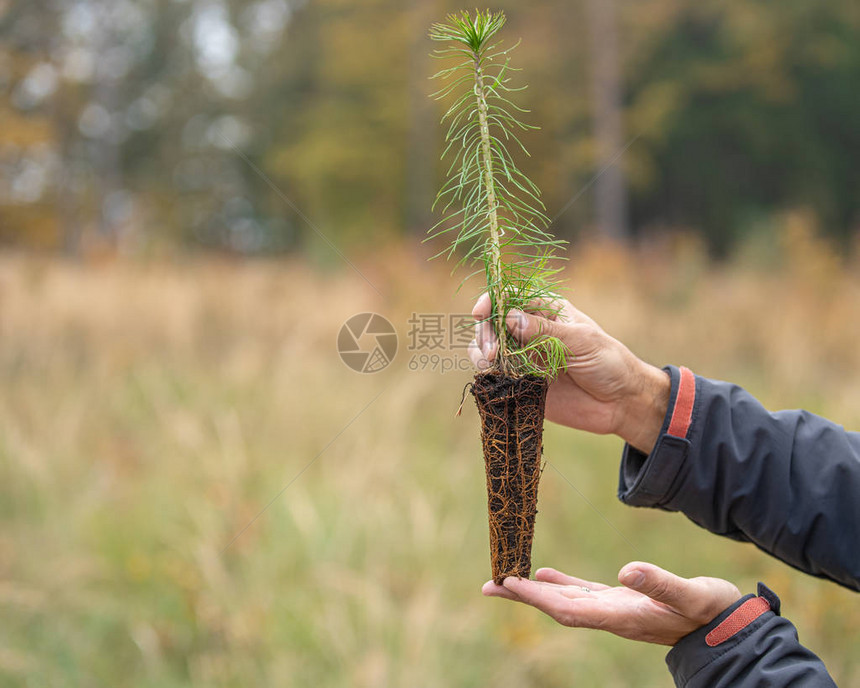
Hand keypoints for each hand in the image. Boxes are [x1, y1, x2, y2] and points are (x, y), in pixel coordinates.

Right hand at [468, 293, 669, 453]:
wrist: (620, 403)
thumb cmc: (609, 363)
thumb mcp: (581, 342)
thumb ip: (544, 331)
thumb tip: (508, 316)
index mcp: (547, 311)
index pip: (510, 296)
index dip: (491, 301)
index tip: (481, 313)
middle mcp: (531, 331)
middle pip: (492, 321)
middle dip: (485, 332)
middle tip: (493, 352)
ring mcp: (524, 356)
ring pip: (486, 346)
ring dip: (481, 352)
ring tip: (491, 364)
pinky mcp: (521, 381)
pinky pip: (493, 373)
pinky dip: (486, 372)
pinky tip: (493, 376)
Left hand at [483, 562, 741, 645]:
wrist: (731, 629)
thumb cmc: (714, 613)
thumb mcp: (691, 595)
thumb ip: (660, 584)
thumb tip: (626, 570)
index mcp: (622, 616)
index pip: (569, 608)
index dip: (537, 597)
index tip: (508, 583)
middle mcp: (613, 616)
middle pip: (558, 607)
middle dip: (523, 596)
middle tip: (489, 585)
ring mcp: (617, 610)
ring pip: (566, 600)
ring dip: (536, 590)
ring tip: (506, 579)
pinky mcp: (624, 601)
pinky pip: (583, 593)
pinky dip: (561, 584)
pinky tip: (545, 574)